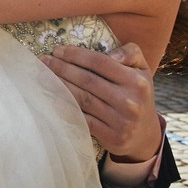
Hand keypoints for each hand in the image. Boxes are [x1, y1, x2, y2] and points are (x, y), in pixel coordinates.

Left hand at [40, 43, 162, 161]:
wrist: (145, 135)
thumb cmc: (137, 95)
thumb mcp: (142, 71)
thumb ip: (131, 53)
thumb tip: (111, 54)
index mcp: (136, 81)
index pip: (100, 62)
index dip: (76, 55)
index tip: (57, 50)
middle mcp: (129, 101)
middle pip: (87, 80)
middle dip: (61, 68)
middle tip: (43, 60)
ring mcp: (120, 121)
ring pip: (81, 99)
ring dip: (58, 85)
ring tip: (42, 75)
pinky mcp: (110, 136)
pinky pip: (82, 118)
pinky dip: (64, 107)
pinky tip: (51, 98)